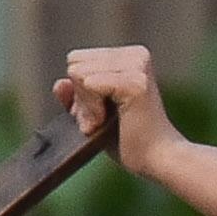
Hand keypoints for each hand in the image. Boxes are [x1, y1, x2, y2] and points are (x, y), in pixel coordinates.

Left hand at [56, 44, 179, 179]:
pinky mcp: (135, 82)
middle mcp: (135, 55)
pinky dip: (91, 109)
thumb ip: (76, 96)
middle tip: (102, 120)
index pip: (77, 59)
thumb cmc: (130, 141)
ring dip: (86, 106)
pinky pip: (88, 84)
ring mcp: (137, 66)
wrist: (157, 161)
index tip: (101, 113)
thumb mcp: (94, 114)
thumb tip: (59, 83)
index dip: (81, 90)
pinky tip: (106, 122)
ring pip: (77, 73)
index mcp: (130, 56)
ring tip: (106, 122)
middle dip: (81, 96)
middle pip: (74, 62)